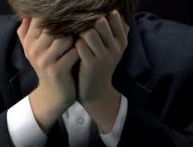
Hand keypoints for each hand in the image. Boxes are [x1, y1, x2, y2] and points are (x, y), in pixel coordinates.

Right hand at [17, 17, 79, 131]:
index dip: (56, 15)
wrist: (53, 94)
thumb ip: (28, 30)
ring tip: (81, 41)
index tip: (69, 17)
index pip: (41, 18)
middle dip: (69, 25)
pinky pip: (73, 52)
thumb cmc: (48, 66)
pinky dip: (81, 50)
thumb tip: (29, 12)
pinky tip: (84, 52)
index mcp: (28, 41)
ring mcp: (45, 61)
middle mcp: (34, 50)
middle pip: (53, 25)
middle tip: (81, 26)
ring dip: (76, 38)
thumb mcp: (34, 49)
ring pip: (65, 38)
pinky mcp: (57, 70)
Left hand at [75, 10, 129, 132]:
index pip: (113, 15)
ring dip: (78, 32)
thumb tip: (108, 10)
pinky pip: (80, 45)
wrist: (96, 91)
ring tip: (73, 36)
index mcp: (122, 40)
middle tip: (76, 27)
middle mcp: (116, 47)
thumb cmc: (99, 64)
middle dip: (86, 22)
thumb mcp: (110, 48)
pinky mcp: (91, 64)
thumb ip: (111, 29)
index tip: (87, 20)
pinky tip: (70, 48)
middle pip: (100, 20)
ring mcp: (104, 56)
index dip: (98, 14)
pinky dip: (72, 43)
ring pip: (89, 31)